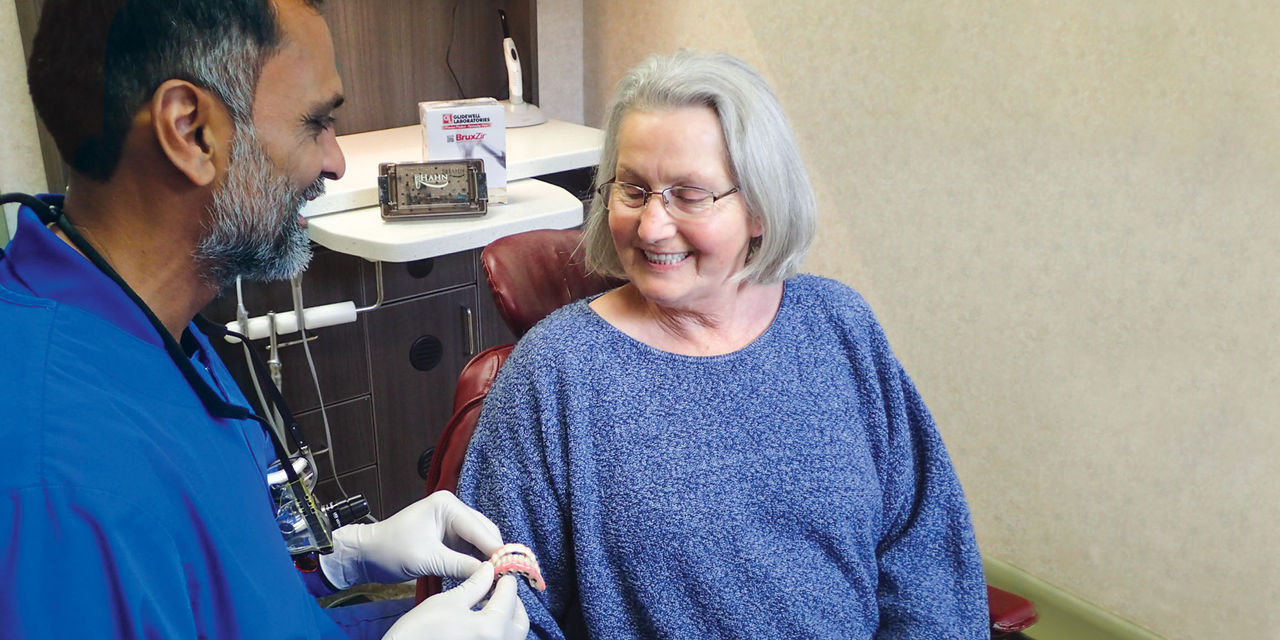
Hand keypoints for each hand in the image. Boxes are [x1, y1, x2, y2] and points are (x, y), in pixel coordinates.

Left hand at [320, 490, 502, 588]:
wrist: (367, 554)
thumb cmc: (391, 550)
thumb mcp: (427, 559)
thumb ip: (460, 565)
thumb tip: (490, 573)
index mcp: (447, 505)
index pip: (480, 529)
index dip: (496, 550)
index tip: (510, 569)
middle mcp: (453, 508)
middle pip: (485, 532)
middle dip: (494, 553)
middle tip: (506, 575)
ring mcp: (452, 520)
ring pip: (480, 540)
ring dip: (487, 557)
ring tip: (497, 576)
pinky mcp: (449, 534)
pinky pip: (470, 546)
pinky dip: (476, 559)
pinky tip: (483, 572)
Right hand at [382, 563, 528, 639]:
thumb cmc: (419, 632)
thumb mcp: (447, 602)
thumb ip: (474, 586)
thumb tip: (488, 570)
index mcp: (492, 628)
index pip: (510, 596)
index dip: (505, 579)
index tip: (500, 571)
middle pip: (519, 621)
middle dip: (513, 602)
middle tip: (499, 588)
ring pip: (513, 634)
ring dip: (507, 618)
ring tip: (489, 604)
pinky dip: (498, 631)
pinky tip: (482, 622)